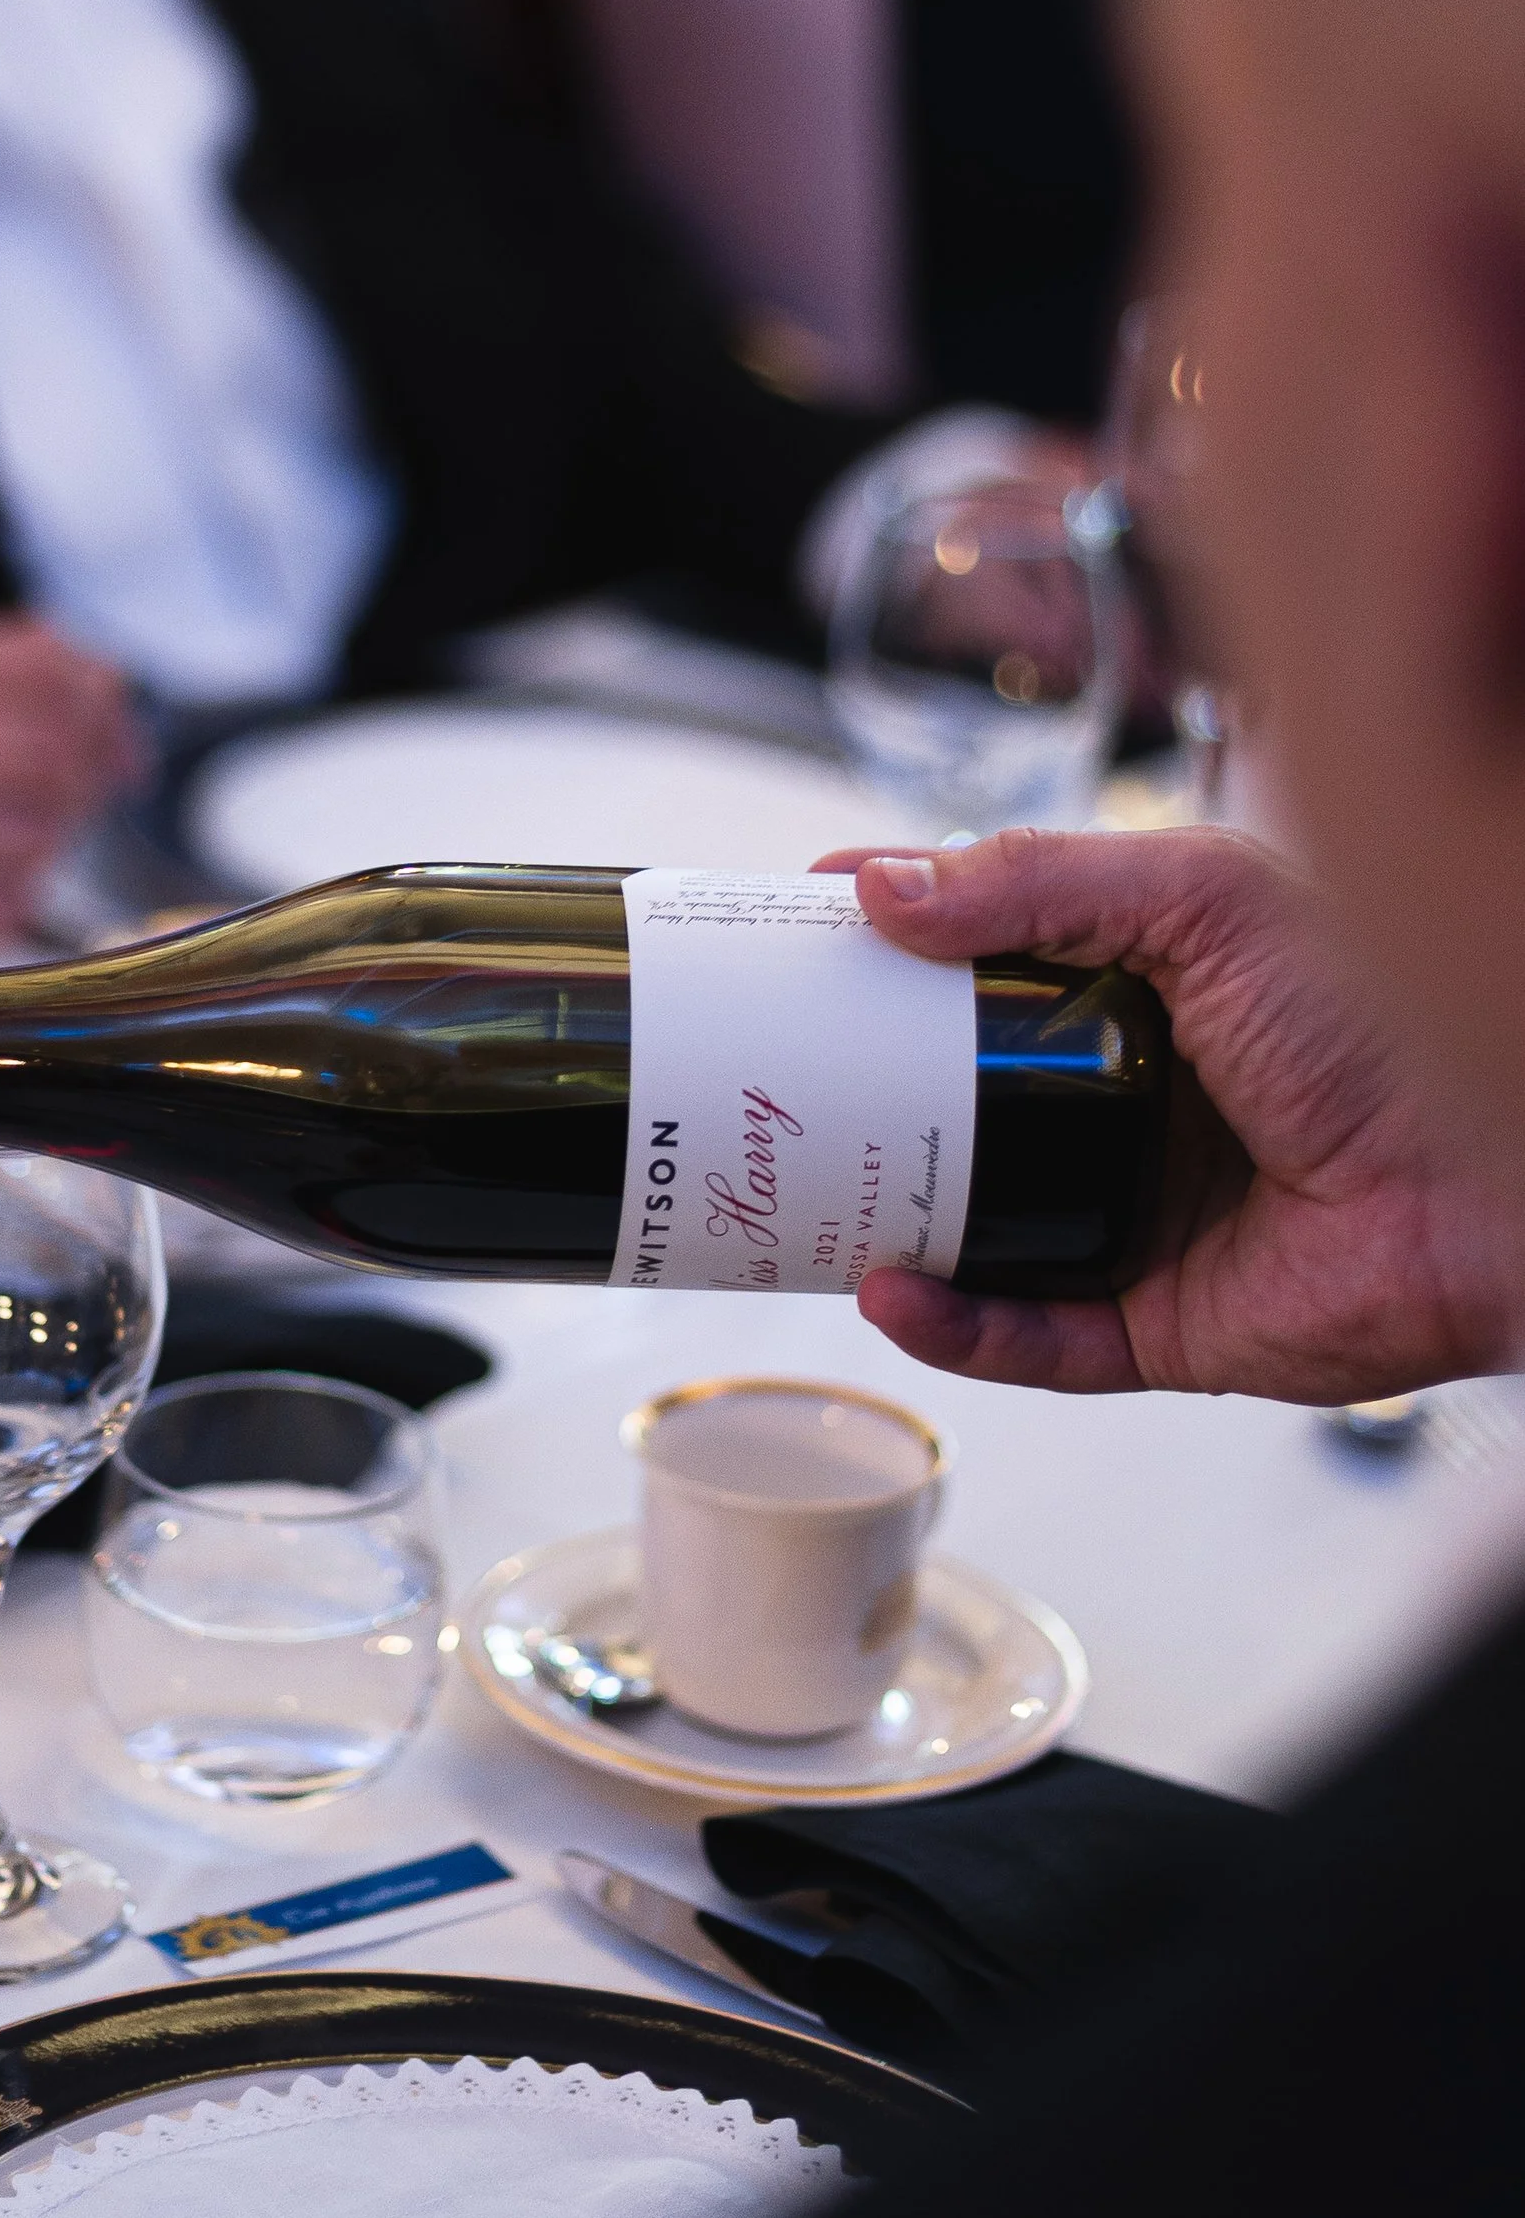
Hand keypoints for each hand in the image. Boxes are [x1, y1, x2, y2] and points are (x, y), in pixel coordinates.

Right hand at [0, 610, 147, 968]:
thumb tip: (111, 694)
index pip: (52, 665)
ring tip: (10, 842)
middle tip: (86, 801)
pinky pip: (13, 896)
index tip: (117, 743)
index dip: (105, 708)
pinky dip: (14, 896)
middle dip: (90, 781)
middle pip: (58, 748)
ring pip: (45, 827)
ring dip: (50, 844)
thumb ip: (4, 674)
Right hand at [811, 827, 1521, 1400]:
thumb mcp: (1204, 900)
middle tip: (765, 1072)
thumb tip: (884, 888)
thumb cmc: (1386, 1023)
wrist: (1491, 1177)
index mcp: (1141, 997)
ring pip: (972, 1230)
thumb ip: (1043, 878)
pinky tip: (893, 1291)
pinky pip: (1027, 1339)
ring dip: (880, 1220)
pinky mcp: (1154, 1326)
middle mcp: (1130, 1110)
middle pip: (954, 1107)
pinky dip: (953, 1325)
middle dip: (853, 1096)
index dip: (888, 956)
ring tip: (799, 1192)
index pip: (981, 971)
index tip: (794, 939)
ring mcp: (1136, 1220)